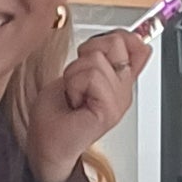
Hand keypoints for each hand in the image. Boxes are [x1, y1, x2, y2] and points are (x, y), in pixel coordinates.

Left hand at [24, 26, 149, 181]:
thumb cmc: (57, 115)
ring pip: (98, 59)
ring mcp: (119, 101)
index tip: (91, 53)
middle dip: (87, 55)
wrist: (45, 144)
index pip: (135, 43)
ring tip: (74, 94)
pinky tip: (75, 102)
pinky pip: (93, 76)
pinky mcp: (110, 109)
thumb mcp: (80, 72)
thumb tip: (131, 37)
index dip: (112, 38)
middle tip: (78, 80)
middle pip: (116, 43)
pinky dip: (74, 85)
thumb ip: (103, 55)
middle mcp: (124, 91)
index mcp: (120, 81)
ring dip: (75, 74)